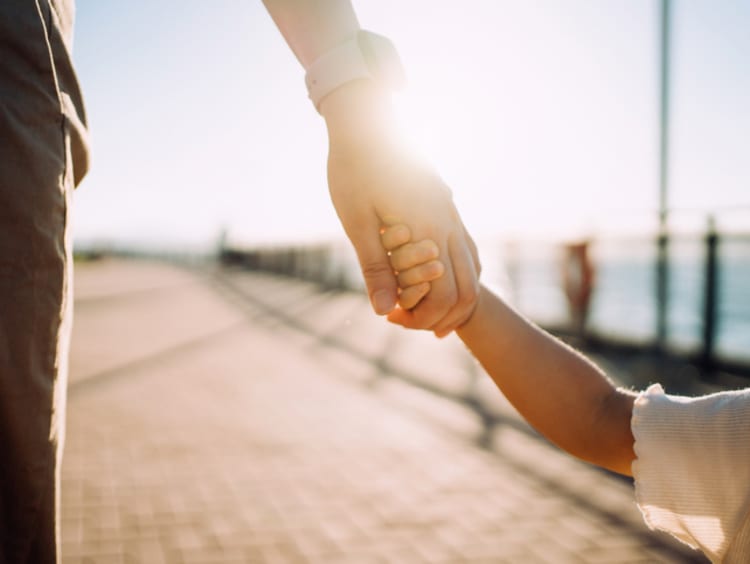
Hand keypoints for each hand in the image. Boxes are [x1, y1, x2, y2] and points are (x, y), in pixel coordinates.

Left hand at [321, 81, 480, 335]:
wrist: (366, 124)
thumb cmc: (354, 171)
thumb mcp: (357, 223)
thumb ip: (375, 268)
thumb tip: (382, 311)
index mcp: (429, 231)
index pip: (443, 296)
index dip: (421, 316)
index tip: (391, 317)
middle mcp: (449, 225)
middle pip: (467, 290)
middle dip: (441, 314)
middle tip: (407, 320)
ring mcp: (453, 214)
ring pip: (473, 270)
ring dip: (454, 297)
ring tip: (425, 310)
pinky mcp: (448, 206)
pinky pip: (468, 249)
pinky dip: (459, 274)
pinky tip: (439, 279)